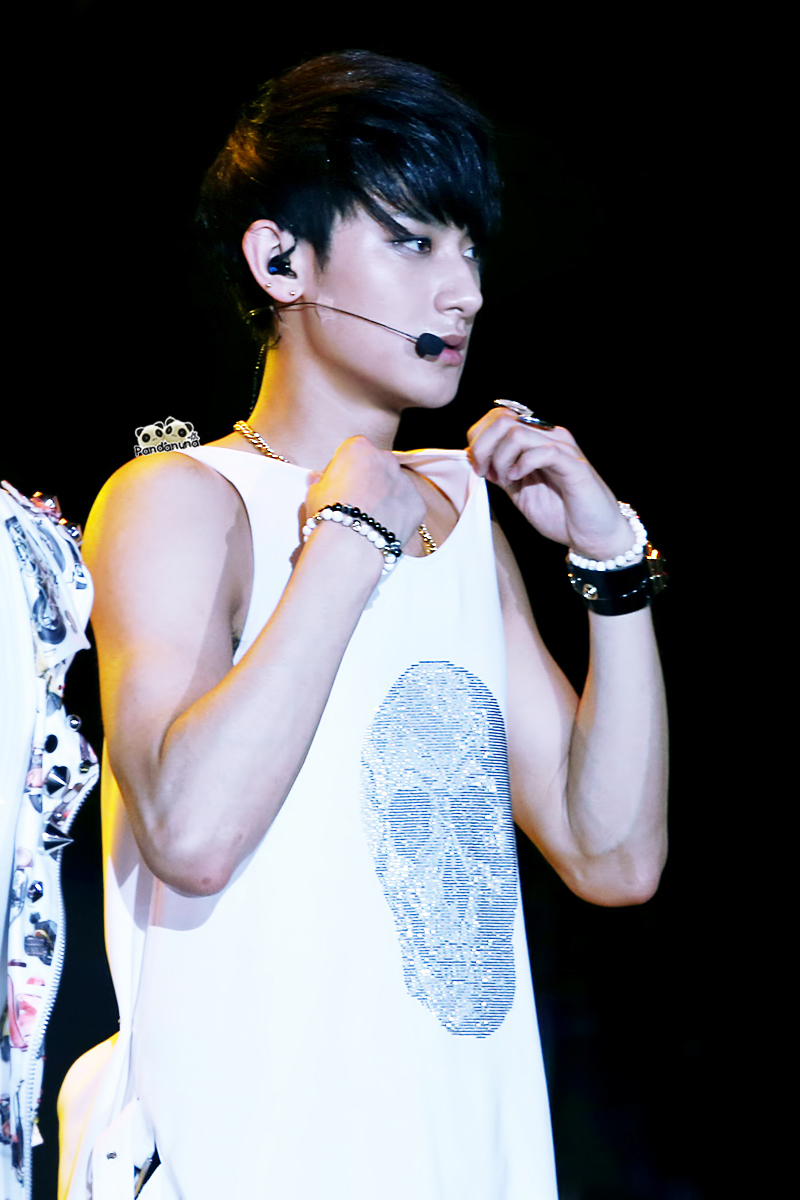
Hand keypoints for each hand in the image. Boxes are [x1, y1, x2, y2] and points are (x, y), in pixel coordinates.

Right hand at [306, 436, 425, 548]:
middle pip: (377, 466)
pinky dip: (399, 515)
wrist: (351, 546)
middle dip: (369, 481)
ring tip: (369, 522)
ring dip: (385, 498)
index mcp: (359, 448)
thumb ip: (319, 481)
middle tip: (356, 505)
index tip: (339, 486)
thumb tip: (316, 478)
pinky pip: (407, 506)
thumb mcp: (314, 494)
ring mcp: (405, 481)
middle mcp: (386, 459)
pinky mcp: (417, 503)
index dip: (345, 470)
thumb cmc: (328, 516)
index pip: (353, 452)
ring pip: (395, 486)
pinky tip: (383, 529)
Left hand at [467, 408, 630, 559]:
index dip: (479, 439)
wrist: (594, 536)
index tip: (480, 468)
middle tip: (486, 473)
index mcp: (536, 440)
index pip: (498, 417)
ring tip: (505, 480)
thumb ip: (501, 472)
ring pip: (517, 433)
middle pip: (502, 420)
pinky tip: (517, 480)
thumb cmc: (561, 514)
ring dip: (501, 458)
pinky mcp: (574, 466)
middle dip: (483, 447)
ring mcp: (563, 449)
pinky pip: (542, 452)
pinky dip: (522, 465)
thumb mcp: (520, 491)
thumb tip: (474, 457)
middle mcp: (550, 437)